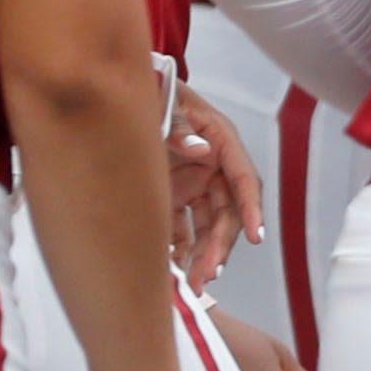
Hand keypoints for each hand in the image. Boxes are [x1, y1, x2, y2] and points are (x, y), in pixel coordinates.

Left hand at [165, 83, 263, 290]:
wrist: (116, 88)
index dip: (251, 209)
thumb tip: (199, 147)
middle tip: (209, 273)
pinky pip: (181, 227)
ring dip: (202, 254)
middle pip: (227, 212)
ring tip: (194, 283)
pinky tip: (172, 270)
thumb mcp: (163, 102)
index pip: (244, 180)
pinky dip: (178, 249)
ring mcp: (192, 182)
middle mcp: (212, 166)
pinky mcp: (172, 194)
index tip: (254, 235)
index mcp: (221, 141)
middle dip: (220, 245)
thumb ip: (178, 125)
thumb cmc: (150, 90)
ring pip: (206, 226)